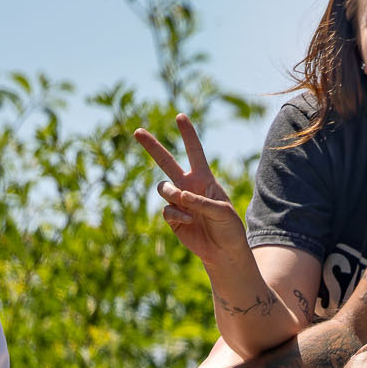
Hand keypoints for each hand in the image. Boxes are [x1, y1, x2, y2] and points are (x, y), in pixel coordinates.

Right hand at [135, 115, 245, 264]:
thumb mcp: (222, 212)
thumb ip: (202, 202)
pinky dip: (176, 214)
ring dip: (171, 193)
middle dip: (152, 147)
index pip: (195, 152)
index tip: (180, 116)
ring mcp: (178, 201)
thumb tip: (179, 195)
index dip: (188, 135)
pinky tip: (188, 221)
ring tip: (184, 202)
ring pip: (163, 187)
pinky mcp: (171, 217)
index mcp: (205, 179)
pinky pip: (165, 209)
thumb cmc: (229, 228)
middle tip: (137, 131)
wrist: (222, 251)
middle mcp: (189, 186)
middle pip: (166, 162)